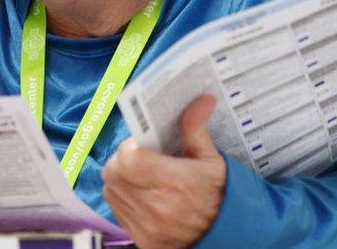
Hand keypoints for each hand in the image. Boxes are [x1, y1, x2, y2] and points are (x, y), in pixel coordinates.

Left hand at [102, 94, 226, 248]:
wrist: (226, 236)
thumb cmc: (218, 196)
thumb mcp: (212, 162)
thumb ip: (196, 130)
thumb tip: (200, 101)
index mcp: (176, 183)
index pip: (129, 159)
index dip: (130, 147)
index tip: (142, 145)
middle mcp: (158, 207)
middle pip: (114, 173)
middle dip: (122, 160)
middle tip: (140, 158)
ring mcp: (147, 226)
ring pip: (110, 190)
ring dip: (120, 178)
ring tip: (140, 175)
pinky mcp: (140, 239)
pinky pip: (116, 209)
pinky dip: (123, 197)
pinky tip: (141, 193)